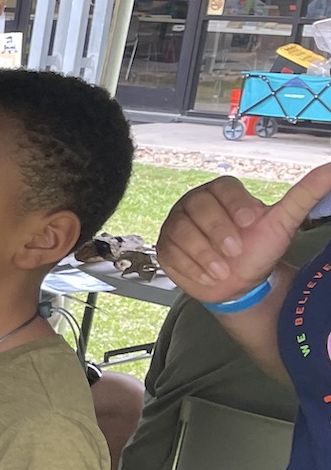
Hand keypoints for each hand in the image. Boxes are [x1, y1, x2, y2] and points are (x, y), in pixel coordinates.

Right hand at [157, 162, 330, 301]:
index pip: (222, 188)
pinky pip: (169, 252)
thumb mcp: (283, 223)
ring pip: (181, 231)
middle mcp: (194, 203)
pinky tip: (207, 276)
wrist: (238, 281)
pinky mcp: (164, 247)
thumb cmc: (258, 248)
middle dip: (218, 232)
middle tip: (235, 252)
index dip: (235, 205)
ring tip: (222, 271)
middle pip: (198, 208)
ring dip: (204, 254)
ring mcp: (176, 224)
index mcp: (221, 192)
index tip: (251, 224)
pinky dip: (190, 267)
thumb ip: (304, 195)